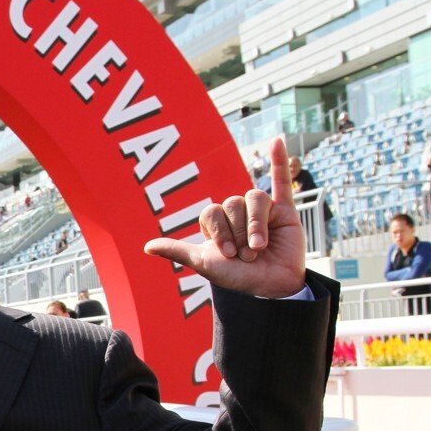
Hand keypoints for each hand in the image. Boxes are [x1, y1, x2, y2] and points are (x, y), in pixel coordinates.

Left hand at [144, 136, 305, 297]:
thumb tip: (146, 247)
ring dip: (255, 225)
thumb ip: (177, 251)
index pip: (211, 211)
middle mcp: (237, 214)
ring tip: (259, 248)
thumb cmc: (237, 278)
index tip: (227, 255)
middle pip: (233, 204)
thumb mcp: (203, 263)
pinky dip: (279, 161)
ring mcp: (261, 211)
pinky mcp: (284, 211)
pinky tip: (278, 141)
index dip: (219, 232)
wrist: (271, 289)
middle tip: (246, 255)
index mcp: (216, 223)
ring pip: (254, 198)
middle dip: (238, 233)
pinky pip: (281, 181)